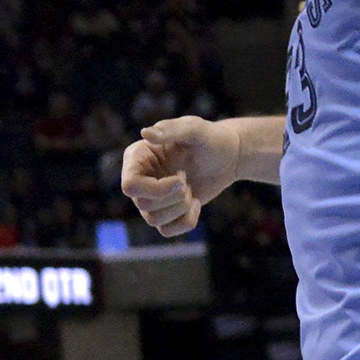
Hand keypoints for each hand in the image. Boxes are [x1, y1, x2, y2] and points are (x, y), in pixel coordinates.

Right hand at [120, 114, 245, 238]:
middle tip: (187, 180)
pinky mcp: (165, 212)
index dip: (155, 190)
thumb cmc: (211, 138)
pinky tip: (196, 203)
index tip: (182, 180)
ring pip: (153, 220)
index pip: (130, 186)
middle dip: (173, 198)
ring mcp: (151, 197)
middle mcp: (139, 178)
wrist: (229, 156)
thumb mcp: (195, 129)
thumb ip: (171, 129)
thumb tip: (146, 133)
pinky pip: (167, 230)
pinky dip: (186, 221)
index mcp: (138, 157)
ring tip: (191, 190)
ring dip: (180, 208)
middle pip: (143, 205)